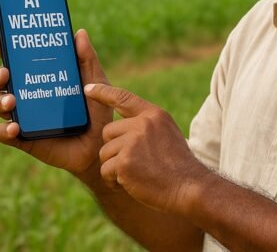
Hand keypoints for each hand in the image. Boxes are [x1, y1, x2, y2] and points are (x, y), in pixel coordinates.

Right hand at [0, 29, 112, 180]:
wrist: (101, 145)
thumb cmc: (98, 111)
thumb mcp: (96, 82)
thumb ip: (87, 60)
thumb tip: (80, 33)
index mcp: (40, 76)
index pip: (16, 59)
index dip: (3, 49)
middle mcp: (27, 94)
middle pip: (1, 81)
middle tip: (5, 73)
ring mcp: (23, 116)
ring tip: (12, 101)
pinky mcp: (23, 139)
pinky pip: (4, 134)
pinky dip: (4, 130)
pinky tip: (14, 127)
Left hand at [85, 84, 210, 214]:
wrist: (189, 187)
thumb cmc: (179, 165)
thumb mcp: (168, 133)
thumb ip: (147, 126)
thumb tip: (123, 128)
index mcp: (154, 115)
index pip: (124, 98)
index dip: (103, 92)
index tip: (87, 88)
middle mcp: (142, 124)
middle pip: (108, 132)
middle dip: (114, 149)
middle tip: (133, 163)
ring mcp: (132, 143)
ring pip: (104, 153)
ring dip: (114, 167)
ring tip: (136, 175)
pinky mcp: (124, 163)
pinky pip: (105, 171)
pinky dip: (114, 182)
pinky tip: (132, 184)